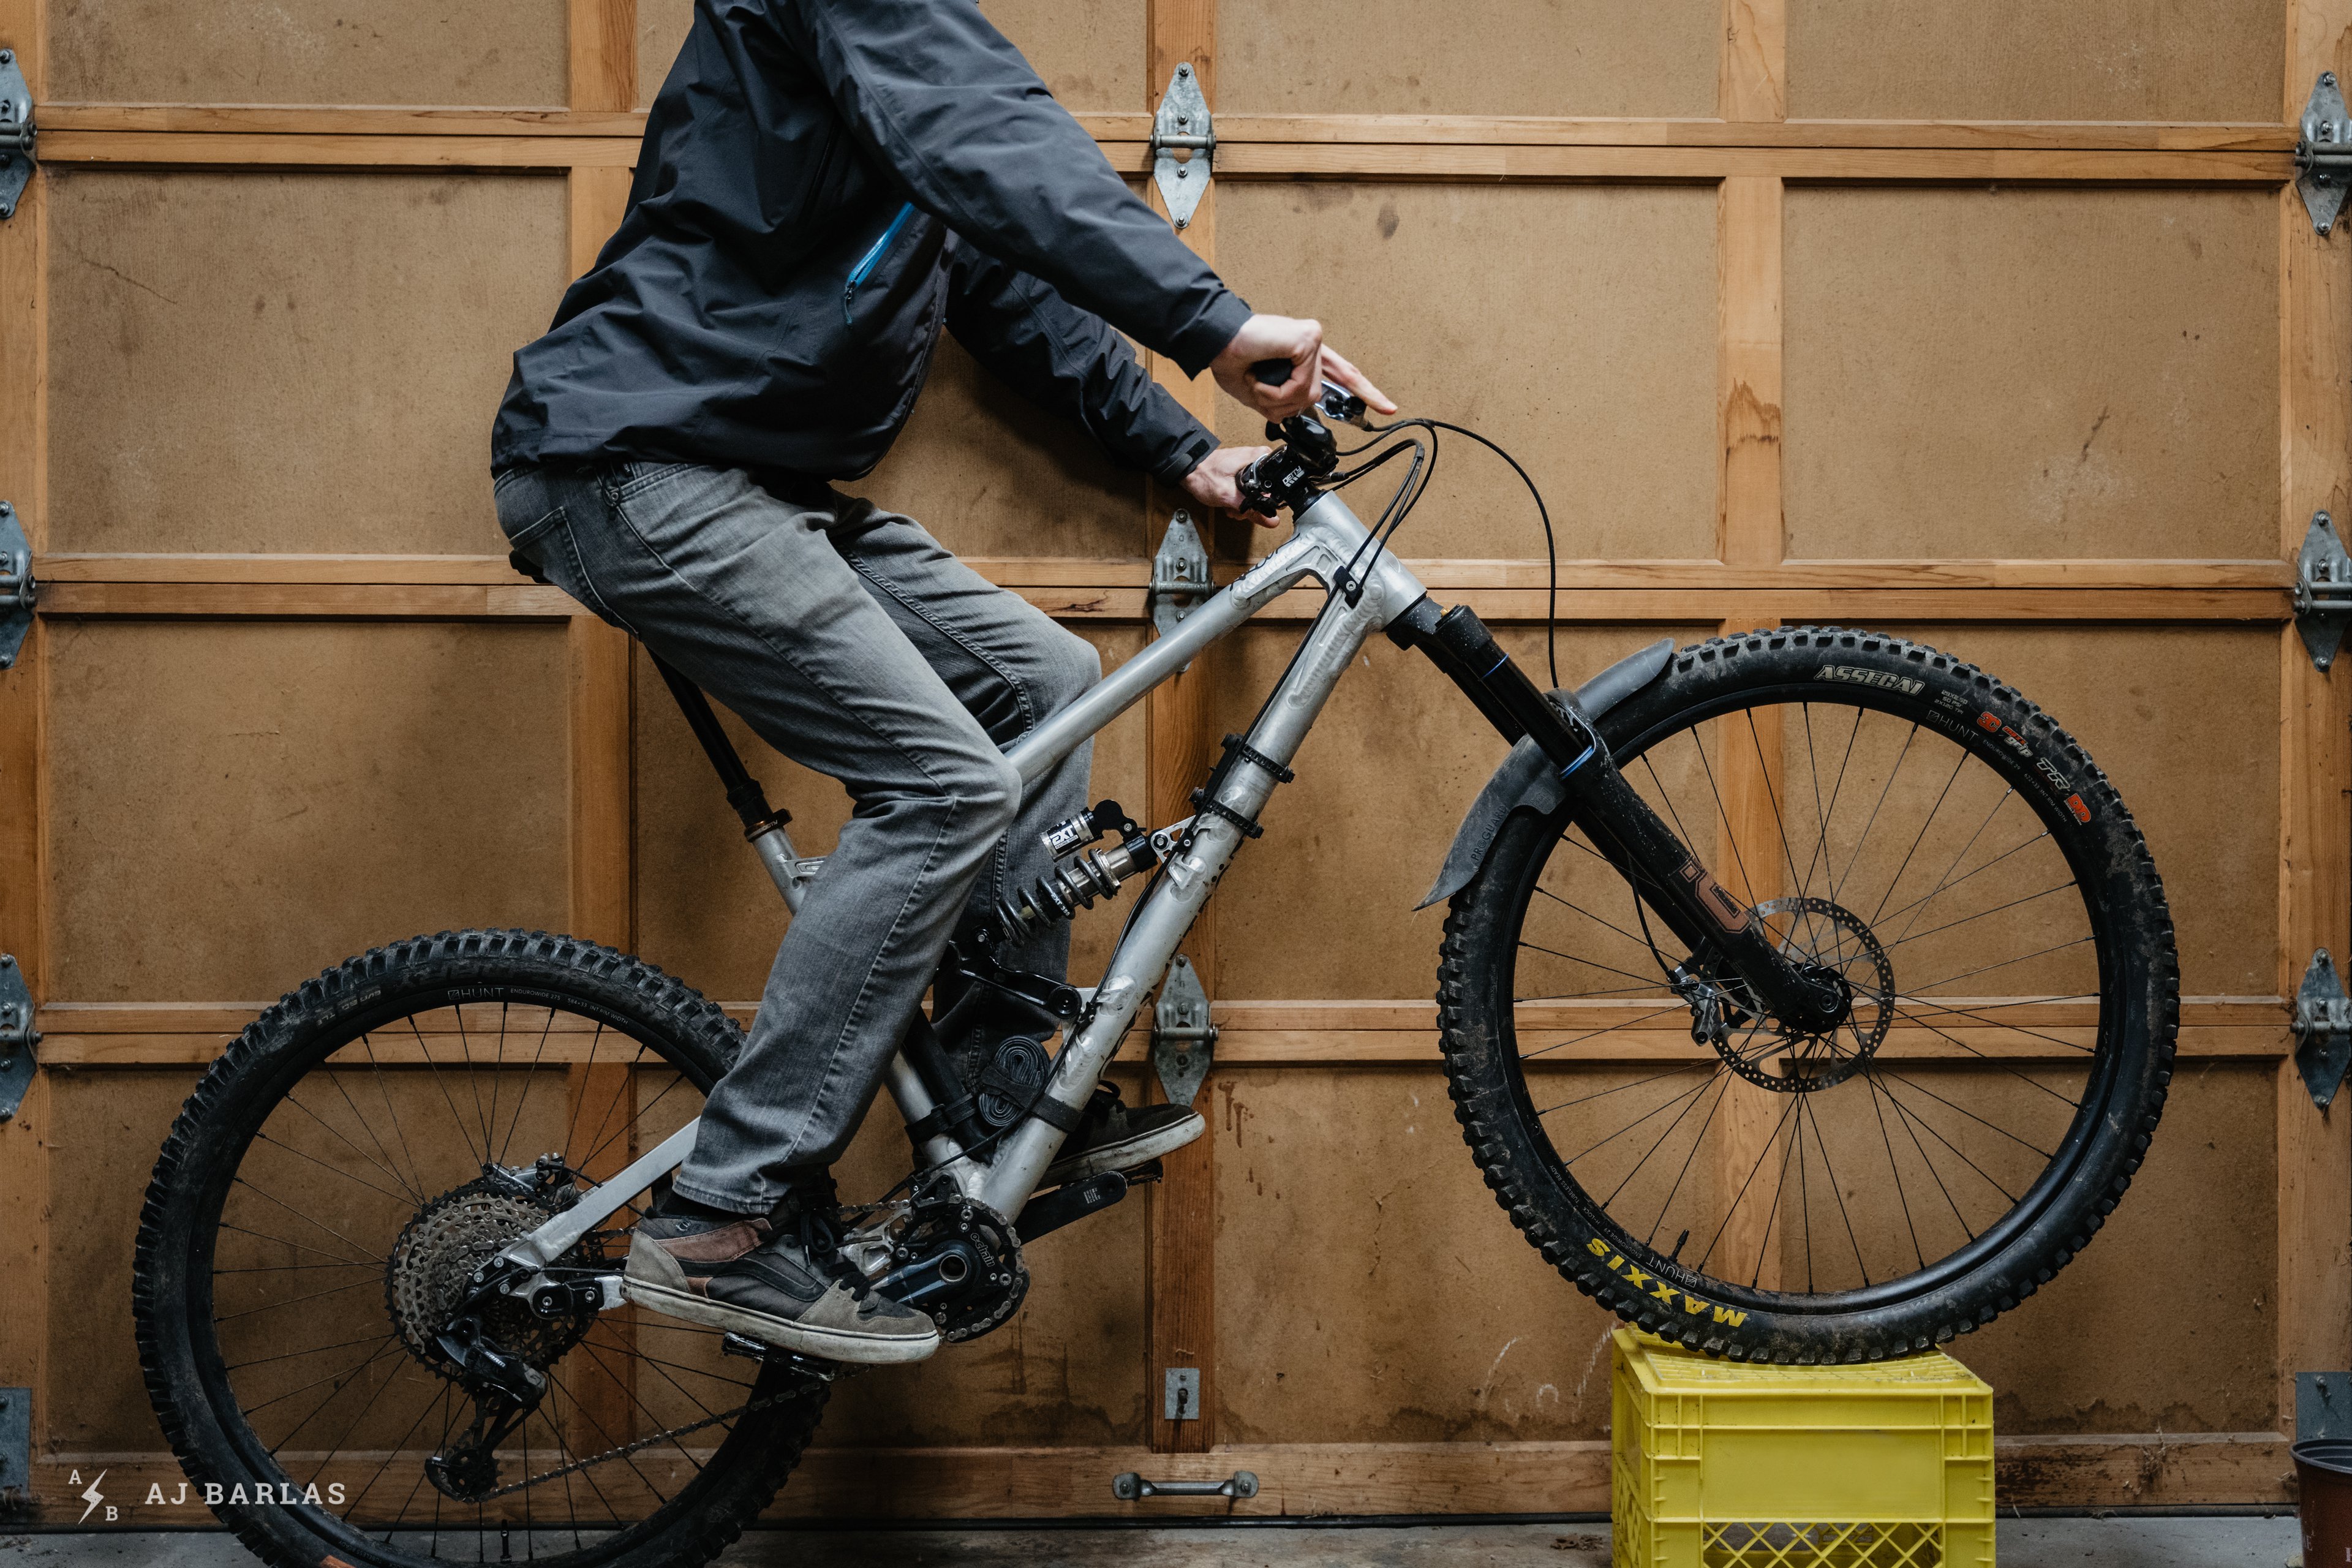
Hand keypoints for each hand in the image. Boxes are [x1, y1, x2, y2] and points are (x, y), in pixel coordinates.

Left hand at [1179, 445, 1277, 524]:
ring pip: (1256, 491)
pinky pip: (1246, 488)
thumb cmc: (1203, 474)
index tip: (1258, 505)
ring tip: (1230, 505)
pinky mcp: (1240, 471)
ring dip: (1243, 503)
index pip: (1278, 480)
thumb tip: (1271, 520)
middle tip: (1239, 507)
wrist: (1187, 469)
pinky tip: (1229, 502)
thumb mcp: (1228, 496)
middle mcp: (1255, 459)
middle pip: (1267, 489)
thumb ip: (1250, 509)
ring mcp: (1248, 465)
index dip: (1269, 498)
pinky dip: (1238, 498)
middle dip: (1252, 504)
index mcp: (1258, 458)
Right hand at [1210, 314, 1395, 422]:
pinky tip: (1261, 375)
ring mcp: (1312, 340)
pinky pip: (1299, 386)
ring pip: (1307, 395)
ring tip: (1255, 379)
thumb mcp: (1262, 391)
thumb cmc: (1231, 359)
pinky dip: (1275, 391)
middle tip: (1257, 388)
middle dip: (1284, 403)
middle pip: (1316, 395)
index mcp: (1304, 354)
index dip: (1365, 392)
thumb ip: (1285, 400)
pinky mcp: (1307, 341)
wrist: (1215, 342)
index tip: (1388, 408)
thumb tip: (1297, 411)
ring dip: (1275, 398)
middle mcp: (1312, 343)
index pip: (1344, 374)